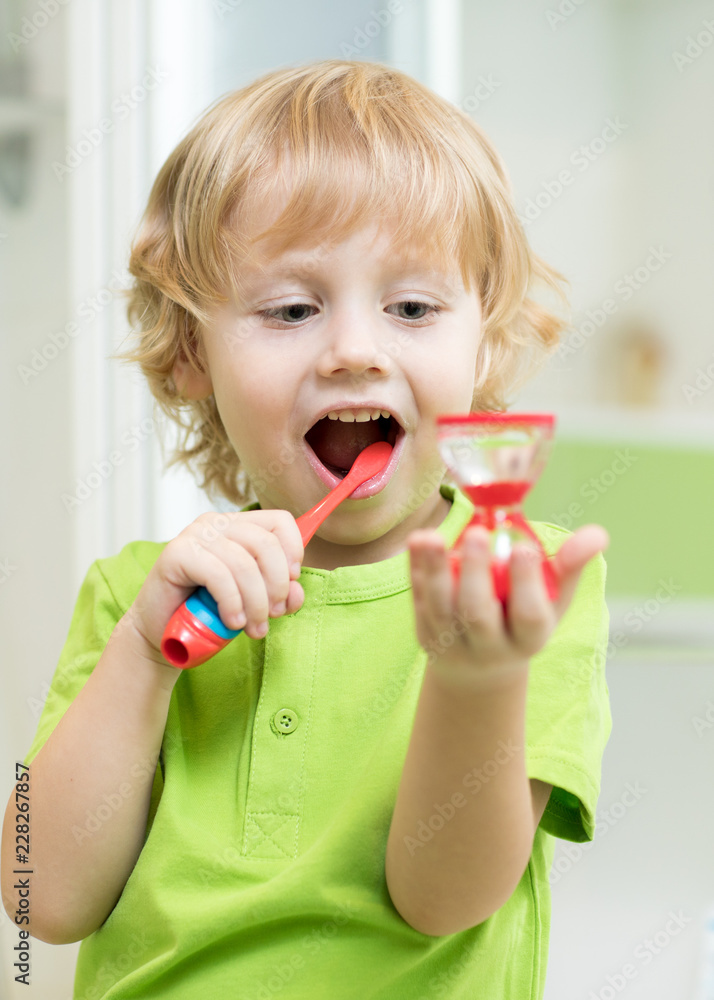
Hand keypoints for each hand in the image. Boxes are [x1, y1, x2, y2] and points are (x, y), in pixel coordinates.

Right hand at [128, 510, 305, 656]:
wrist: (161, 632)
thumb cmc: (207, 613)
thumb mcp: (253, 602)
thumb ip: (279, 594)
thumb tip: (296, 591)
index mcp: (239, 526)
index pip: (281, 521)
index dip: (294, 552)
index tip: (291, 584)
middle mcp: (217, 523)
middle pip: (266, 544)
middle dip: (276, 587)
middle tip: (273, 616)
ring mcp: (195, 534)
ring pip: (244, 564)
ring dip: (255, 603)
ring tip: (253, 629)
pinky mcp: (176, 552)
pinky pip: (219, 575)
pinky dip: (232, 603)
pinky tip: (232, 622)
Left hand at [407, 523, 608, 681]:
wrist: (481, 665)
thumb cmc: (524, 617)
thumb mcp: (553, 599)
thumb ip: (571, 566)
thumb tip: (597, 534)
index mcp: (529, 639)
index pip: (529, 616)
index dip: (526, 583)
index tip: (523, 547)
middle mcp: (490, 648)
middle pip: (479, 614)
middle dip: (477, 574)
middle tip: (479, 533)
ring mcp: (453, 644)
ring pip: (441, 609)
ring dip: (435, 571)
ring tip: (432, 536)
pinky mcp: (425, 634)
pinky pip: (419, 601)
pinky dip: (416, 571)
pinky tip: (418, 541)